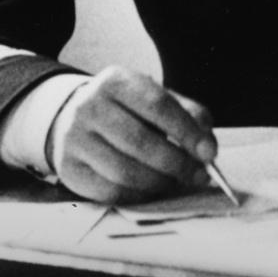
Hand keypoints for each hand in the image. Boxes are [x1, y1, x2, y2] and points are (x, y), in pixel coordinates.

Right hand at [48, 66, 216, 202]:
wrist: (73, 117)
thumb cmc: (128, 110)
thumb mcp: (157, 98)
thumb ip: (189, 114)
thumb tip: (207, 147)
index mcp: (116, 81)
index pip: (157, 105)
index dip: (187, 131)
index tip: (209, 152)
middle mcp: (89, 107)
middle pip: (140, 142)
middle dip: (177, 163)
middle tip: (199, 174)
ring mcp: (73, 139)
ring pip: (124, 171)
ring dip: (160, 182)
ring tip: (178, 181)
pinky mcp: (68, 169)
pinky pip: (110, 191)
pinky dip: (139, 195)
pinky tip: (152, 188)